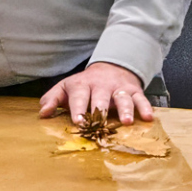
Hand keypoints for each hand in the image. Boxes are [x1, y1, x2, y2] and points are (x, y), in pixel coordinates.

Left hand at [38, 62, 153, 125]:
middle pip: (100, 97)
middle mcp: (101, 85)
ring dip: (126, 109)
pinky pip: (141, 98)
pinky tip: (148, 118)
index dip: (78, 108)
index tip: (78, 121)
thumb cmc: (83, 85)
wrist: (110, 68)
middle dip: (100, 109)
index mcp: (81, 85)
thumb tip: (43, 114)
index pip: (78, 96)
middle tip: (99, 123)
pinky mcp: (133, 91)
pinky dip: (145, 107)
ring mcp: (118, 88)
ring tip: (127, 122)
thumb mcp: (65, 88)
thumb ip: (52, 100)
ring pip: (122, 98)